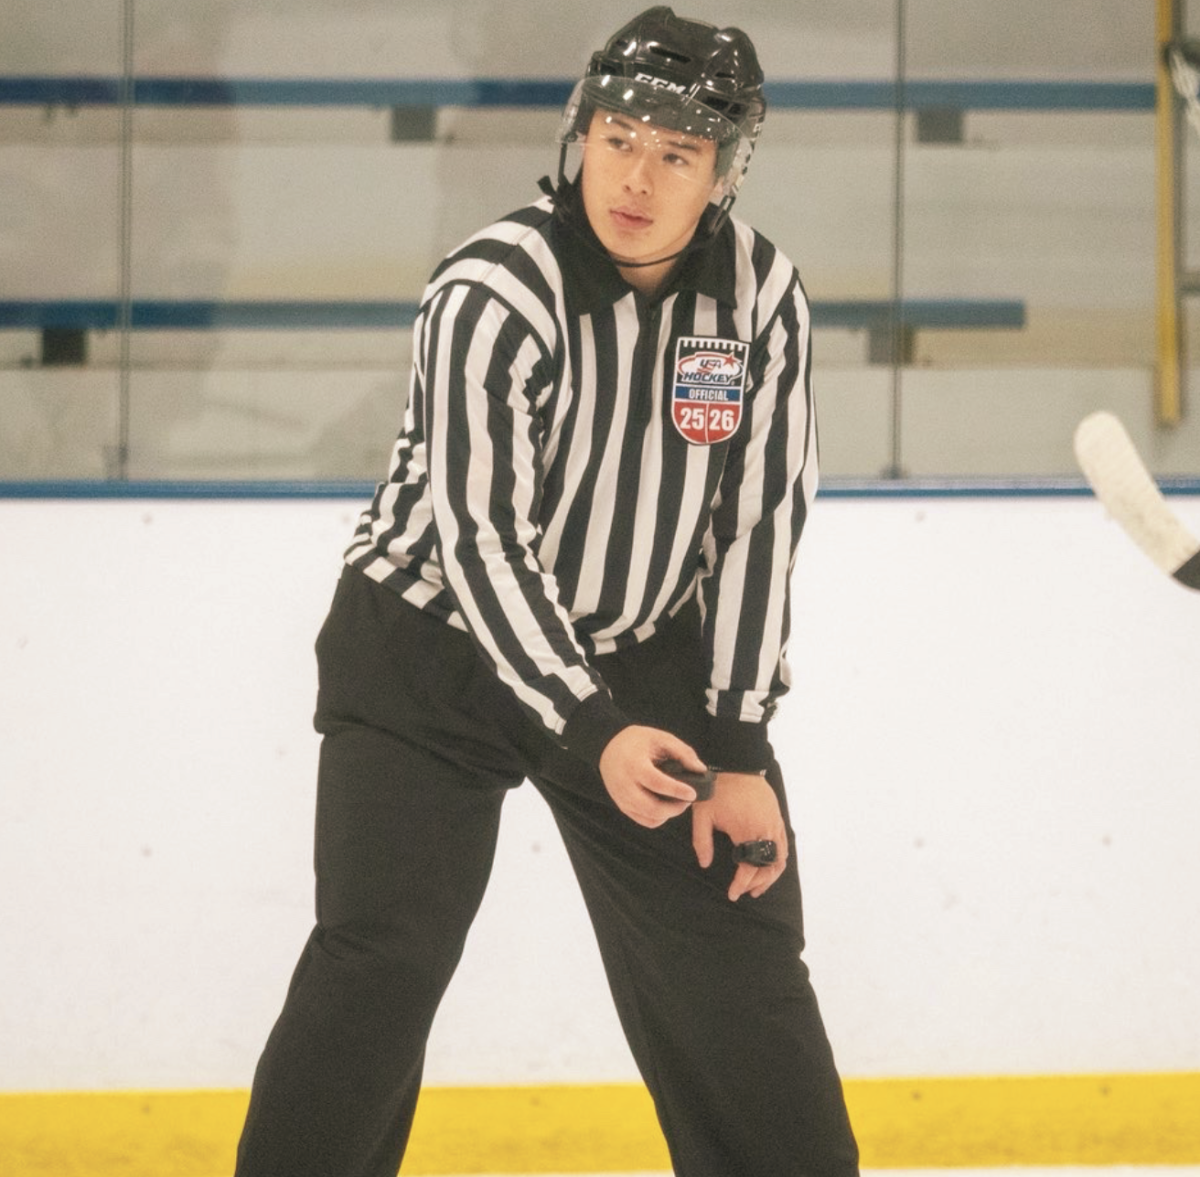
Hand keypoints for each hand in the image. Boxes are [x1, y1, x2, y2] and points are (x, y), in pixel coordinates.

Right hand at [598, 726, 706, 828]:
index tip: (692, 793)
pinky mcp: (622, 805)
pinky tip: (666, 806)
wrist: (608, 747)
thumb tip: (700, 769)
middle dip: (675, 808)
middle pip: (652, 807)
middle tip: (688, 800)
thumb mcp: (660, 737)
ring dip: (668, 814)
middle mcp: (625, 784)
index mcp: (634, 764)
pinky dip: (658, 818)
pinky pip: (643, 820)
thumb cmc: (636, 741)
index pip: (656, 783)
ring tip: (679, 802)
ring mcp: (621, 798)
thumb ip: (682, 752)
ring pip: (649, 817)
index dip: (677, 790)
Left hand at [691, 772, 788, 900]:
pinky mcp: (778, 818)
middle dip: (757, 883)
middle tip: (744, 892)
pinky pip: (783, 845)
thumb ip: (702, 842)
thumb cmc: (718, 790)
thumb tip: (705, 864)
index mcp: (748, 832)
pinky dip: (777, 860)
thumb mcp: (703, 816)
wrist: (736, 765)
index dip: (741, 884)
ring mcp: (775, 824)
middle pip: (769, 868)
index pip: (749, 868)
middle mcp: (767, 830)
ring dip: (770, 875)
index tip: (733, 894)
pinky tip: (766, 865)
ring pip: (780, 858)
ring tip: (757, 886)